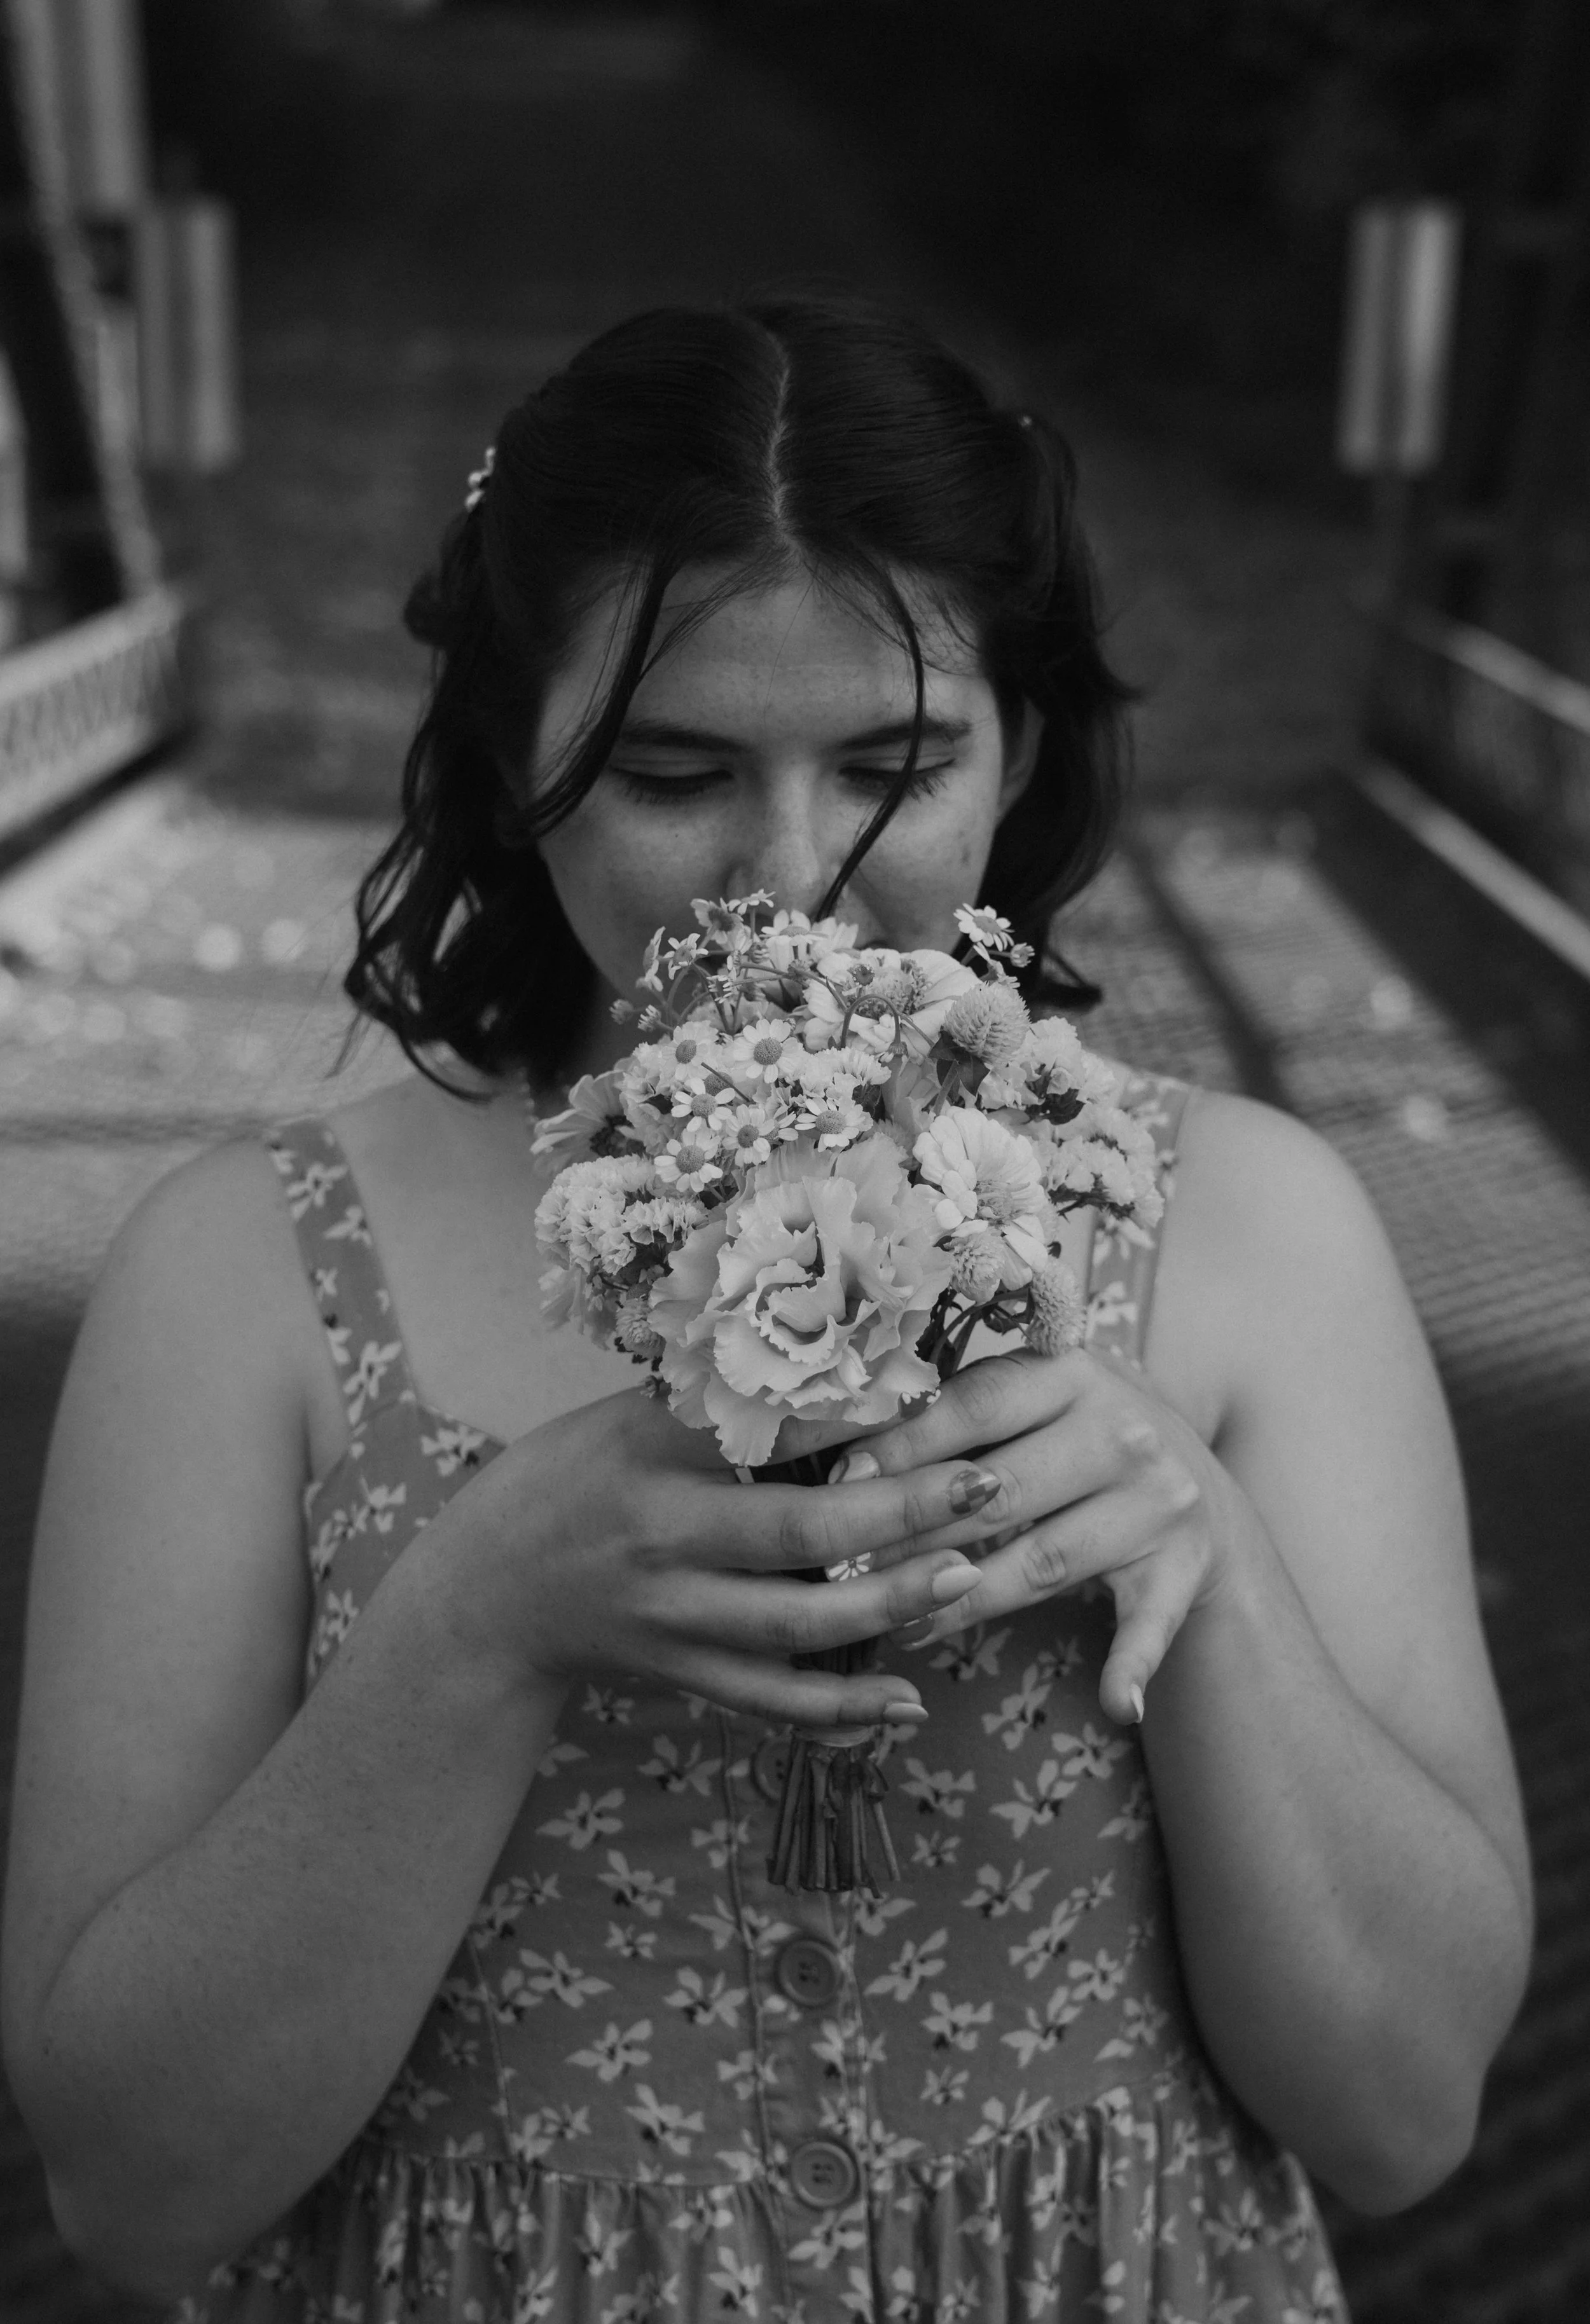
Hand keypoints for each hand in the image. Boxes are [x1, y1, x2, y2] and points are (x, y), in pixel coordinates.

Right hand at [454, 1387, 991, 1728]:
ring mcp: (668, 1616)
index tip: (930, 1393)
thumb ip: (717, 1400)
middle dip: (897, 1510)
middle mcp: (660, 1537)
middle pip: (796, 1531)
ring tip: (965, 1578)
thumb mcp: (626, 1418)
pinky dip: (838, 1709)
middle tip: (982, 1485)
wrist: (483, 1594)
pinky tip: (908, 1703)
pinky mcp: (677, 1674)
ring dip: (887, 1604)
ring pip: (793, 1623)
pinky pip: (768, 1701)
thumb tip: (841, 1358)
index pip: (764, 1431)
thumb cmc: (571, 1478)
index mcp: (649, 1454)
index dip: (851, 1415)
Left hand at [832, 1347, 1230, 1724]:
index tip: (839, 1480)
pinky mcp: (1182, 1568)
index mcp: (1073, 1373)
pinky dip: (1134, 1666)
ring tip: (897, 1626)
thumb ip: (959, 1412)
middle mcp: (1125, 1430)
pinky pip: (1151, 1624)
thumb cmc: (1077, 1435)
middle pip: (1001, 1490)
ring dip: (966, 1602)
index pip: (977, 1405)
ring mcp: (1158, 1502)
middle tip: (842, 1570)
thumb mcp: (1034, 1401)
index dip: (904, 1445)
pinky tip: (1116, 1702)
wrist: (1196, 1486)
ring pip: (1044, 1560)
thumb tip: (844, 1449)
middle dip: (913, 1534)